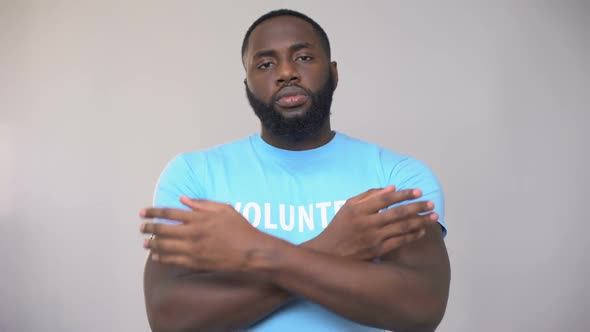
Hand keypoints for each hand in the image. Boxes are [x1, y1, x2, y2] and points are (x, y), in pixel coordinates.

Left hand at [140, 197, 275, 271]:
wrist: (251, 251)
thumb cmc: (240, 228)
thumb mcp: (224, 209)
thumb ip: (202, 204)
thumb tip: (183, 199)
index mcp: (199, 218)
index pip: (168, 213)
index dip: (153, 212)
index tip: (143, 212)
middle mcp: (193, 233)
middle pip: (162, 230)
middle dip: (149, 228)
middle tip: (141, 227)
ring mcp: (193, 249)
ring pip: (165, 247)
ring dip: (152, 244)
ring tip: (145, 243)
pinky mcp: (196, 263)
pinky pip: (173, 260)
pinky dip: (162, 258)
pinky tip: (156, 256)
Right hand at [306, 186, 436, 259]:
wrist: (329, 253)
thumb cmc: (339, 226)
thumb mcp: (348, 206)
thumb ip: (369, 195)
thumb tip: (392, 188)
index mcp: (359, 210)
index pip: (386, 199)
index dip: (404, 194)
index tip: (419, 192)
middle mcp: (367, 223)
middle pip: (398, 213)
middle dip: (418, 207)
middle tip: (431, 203)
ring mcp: (373, 238)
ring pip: (402, 228)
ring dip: (420, 221)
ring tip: (433, 217)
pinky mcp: (377, 251)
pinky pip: (399, 242)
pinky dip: (412, 236)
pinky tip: (421, 230)